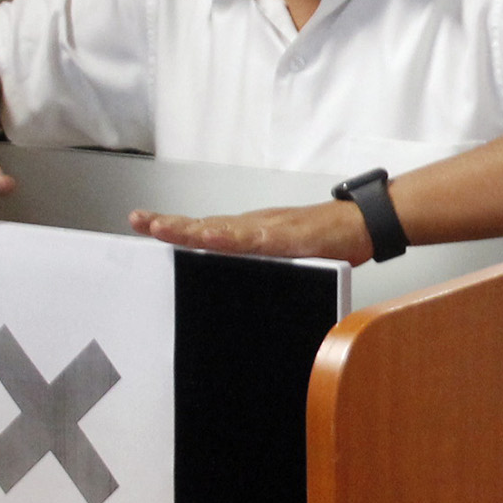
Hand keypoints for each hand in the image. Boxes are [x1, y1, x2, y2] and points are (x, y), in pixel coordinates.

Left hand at [130, 200, 373, 261]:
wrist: (363, 224)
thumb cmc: (326, 240)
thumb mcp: (285, 255)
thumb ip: (261, 262)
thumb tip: (233, 281)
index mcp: (250, 232)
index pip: (204, 228)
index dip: (174, 226)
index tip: (142, 222)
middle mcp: (254, 226)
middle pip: (205, 226)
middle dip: (171, 225)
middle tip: (140, 221)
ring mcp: (271, 229)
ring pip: (224, 230)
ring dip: (193, 230)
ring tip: (164, 229)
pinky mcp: (292, 237)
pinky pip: (258, 239)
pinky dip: (234, 238)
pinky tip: (215, 238)